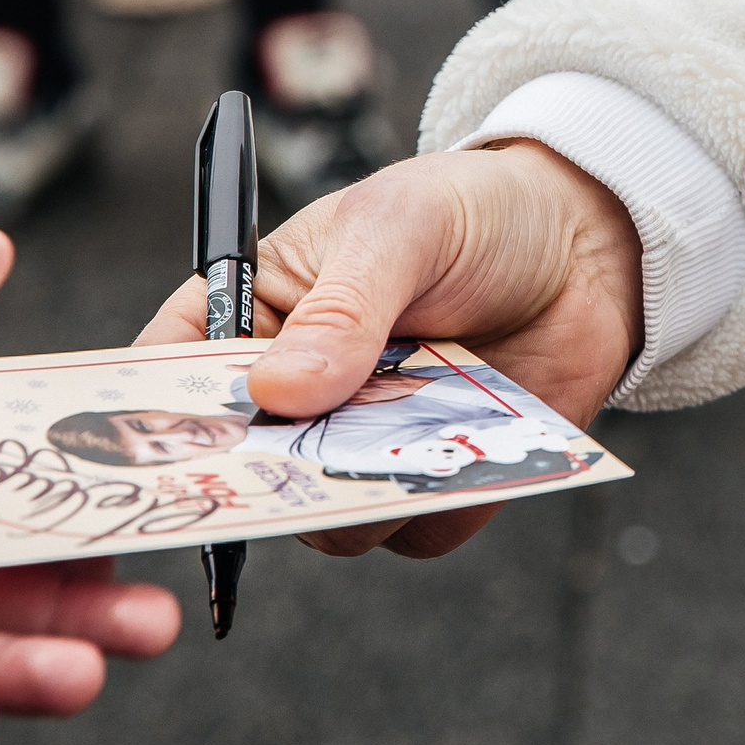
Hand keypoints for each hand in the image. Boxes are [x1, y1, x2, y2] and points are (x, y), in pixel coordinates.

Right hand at [137, 140, 641, 558]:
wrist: (589, 242)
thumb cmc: (472, 212)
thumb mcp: (400, 229)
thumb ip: (341, 309)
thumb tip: (276, 395)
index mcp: (253, 319)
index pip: (166, 380)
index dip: (156, 422)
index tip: (176, 448)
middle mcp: (296, 399)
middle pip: (242, 477)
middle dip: (279, 473)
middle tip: (324, 442)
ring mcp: (363, 449)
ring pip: (331, 523)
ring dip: (376, 483)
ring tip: (432, 404)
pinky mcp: (435, 486)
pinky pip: (421, 532)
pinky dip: (452, 495)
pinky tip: (488, 432)